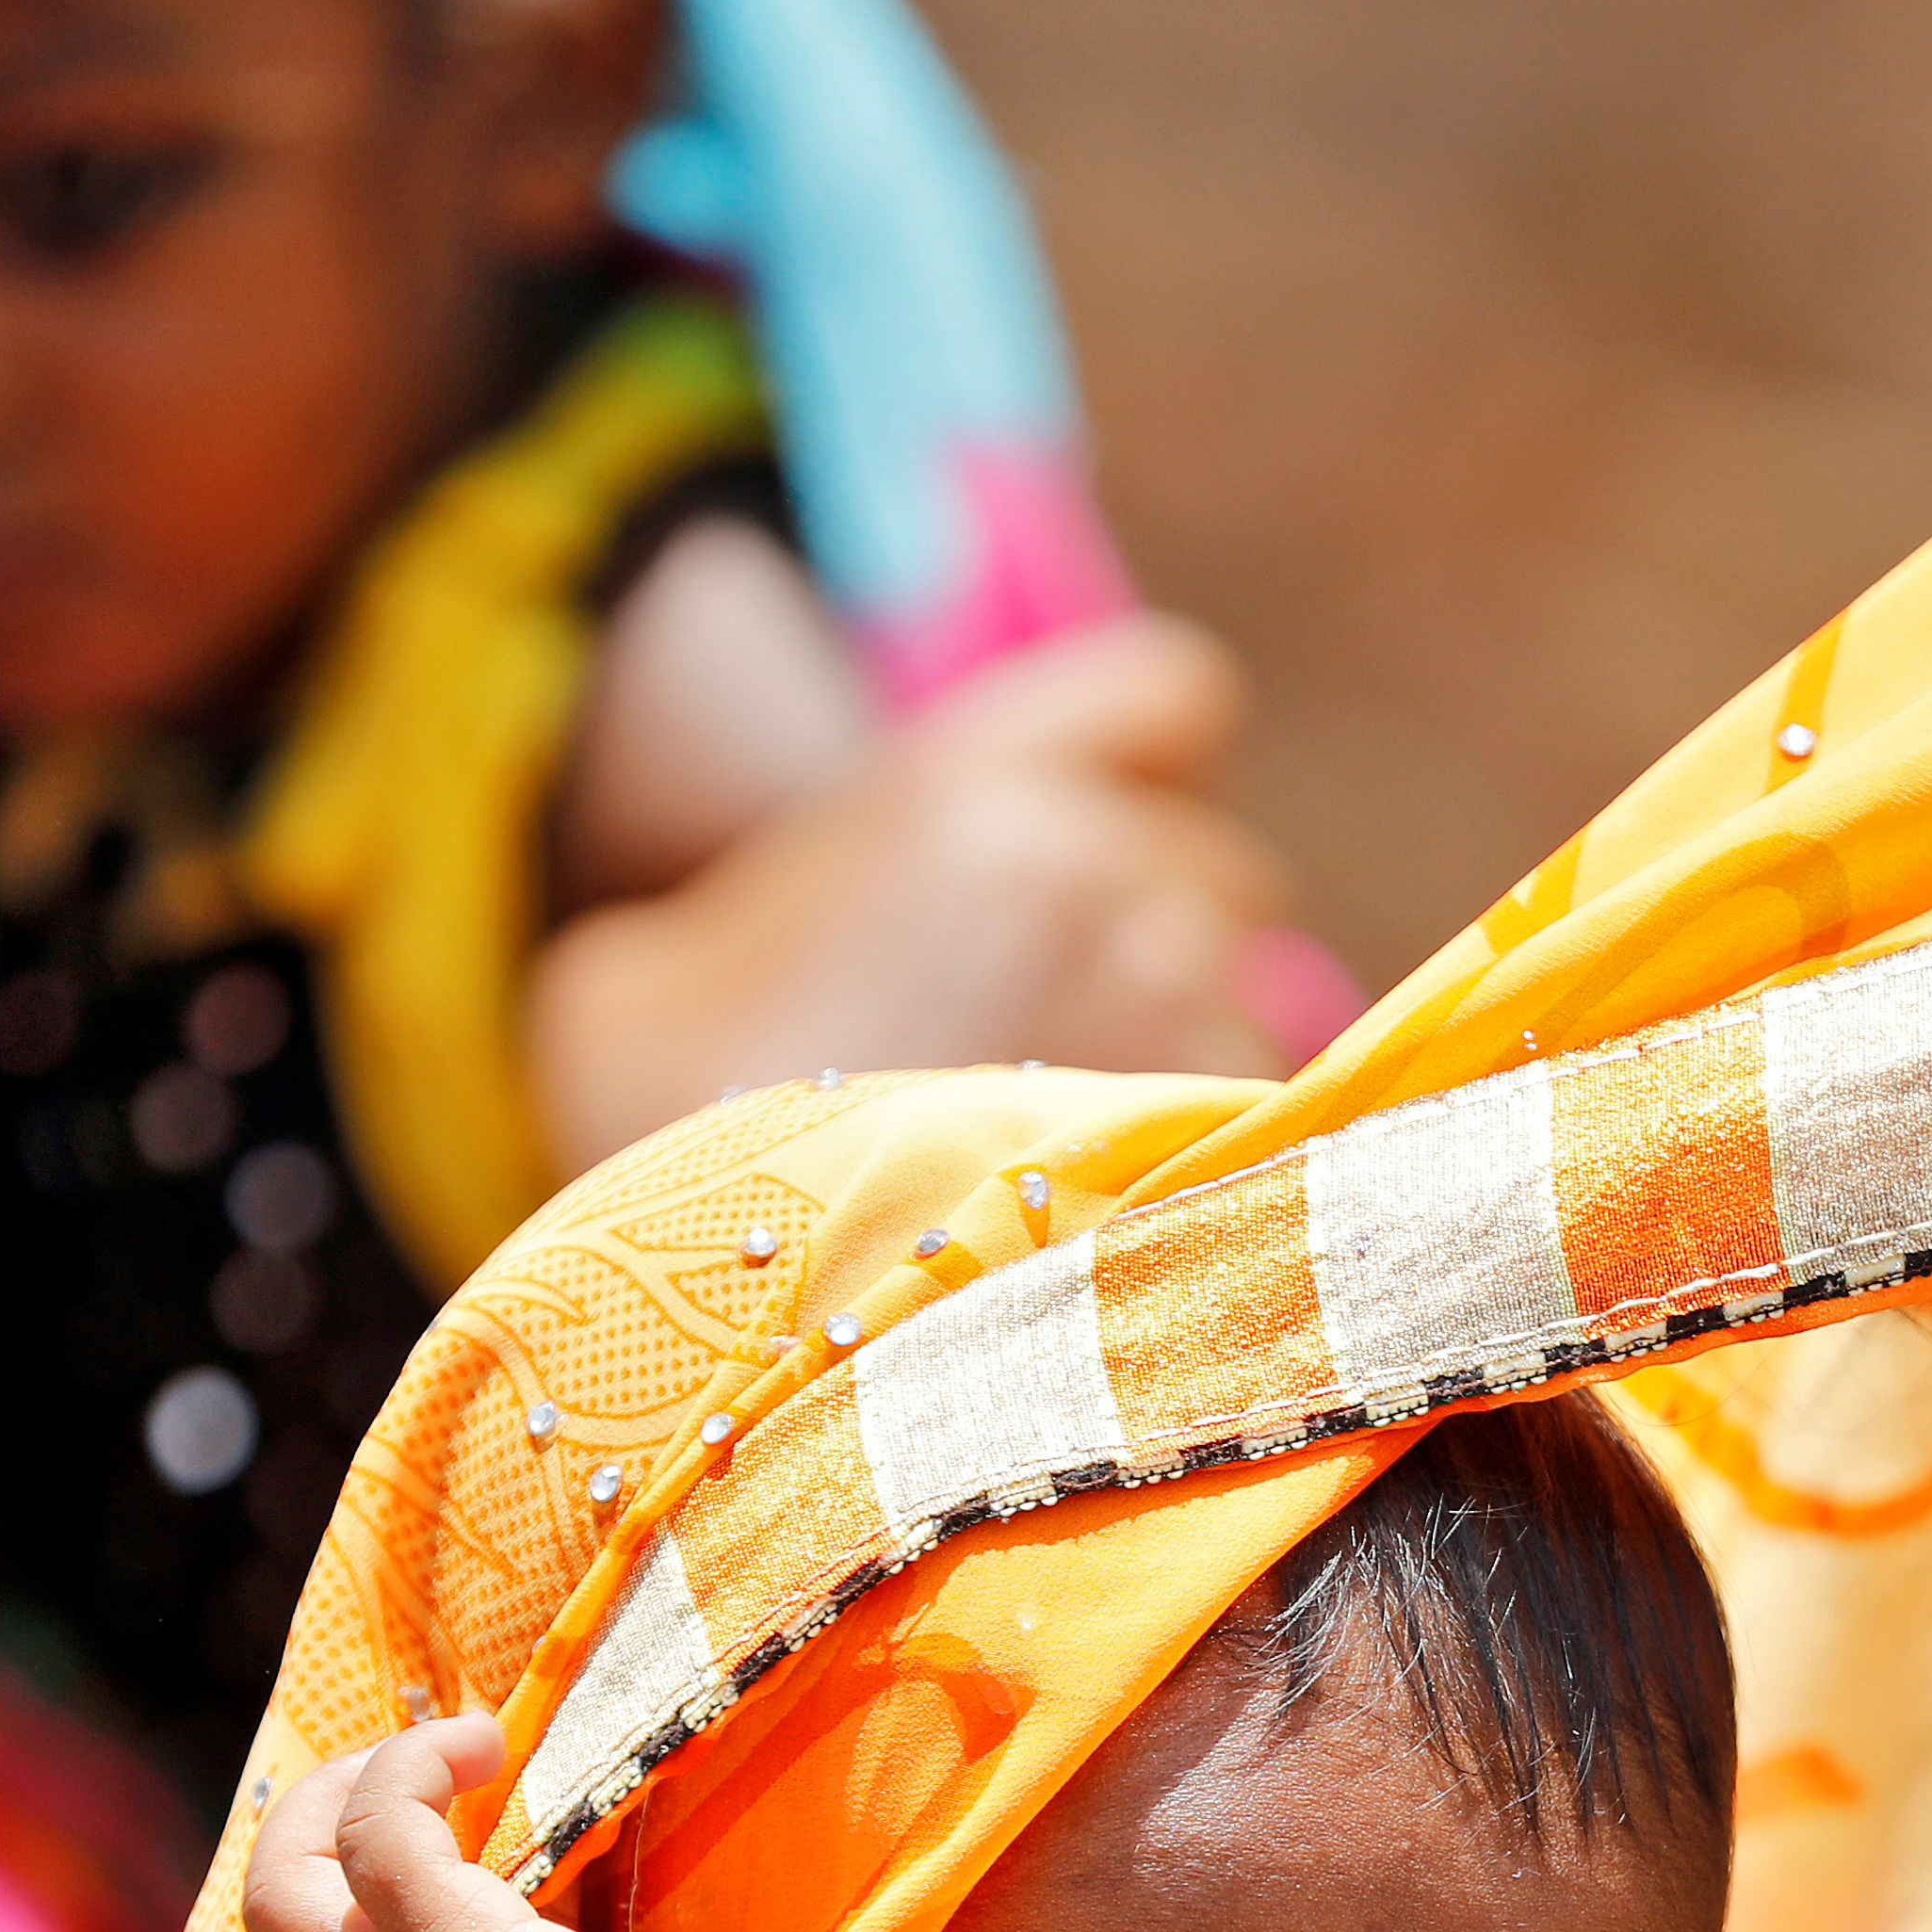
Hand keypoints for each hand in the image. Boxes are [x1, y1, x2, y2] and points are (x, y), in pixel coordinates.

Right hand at [240, 1715, 768, 1931]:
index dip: (366, 1905)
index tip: (446, 1859)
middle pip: (275, 1919)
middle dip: (309, 1830)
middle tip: (398, 1778)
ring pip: (284, 1877)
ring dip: (348, 1787)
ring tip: (451, 1745)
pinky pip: (378, 1826)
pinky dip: (412, 1765)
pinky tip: (485, 1741)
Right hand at [525, 613, 1301, 1169]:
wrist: (680, 1231)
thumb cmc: (689, 1075)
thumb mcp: (785, 891)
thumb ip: (940, 850)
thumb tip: (1060, 914)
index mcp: (975, 776)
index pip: (1176, 700)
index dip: (1153, 781)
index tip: (1107, 857)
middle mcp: (1084, 861)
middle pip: (1223, 877)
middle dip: (1162, 947)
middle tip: (1052, 1038)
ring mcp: (1149, 993)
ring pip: (1247, 1006)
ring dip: (1183, 1061)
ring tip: (1052, 1139)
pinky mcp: (1184, 1117)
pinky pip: (1251, 1112)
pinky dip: (1197, 1150)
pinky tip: (1089, 1196)